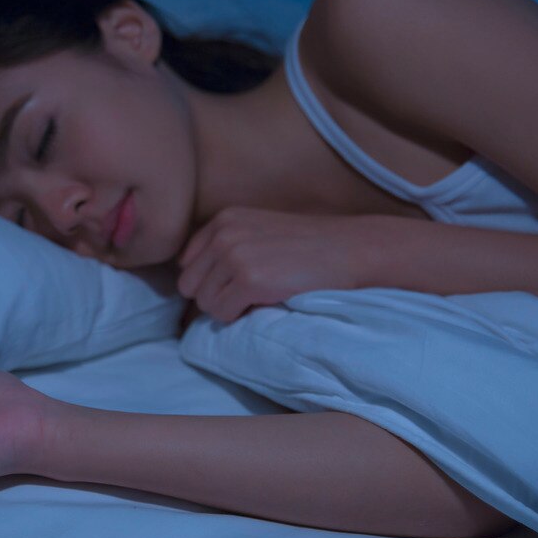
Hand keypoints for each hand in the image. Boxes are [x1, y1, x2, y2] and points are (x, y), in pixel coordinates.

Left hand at [177, 207, 365, 322]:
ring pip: (203, 302)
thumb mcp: (257, 233)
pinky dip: (238, 317)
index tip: (233, 284)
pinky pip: (221, 314)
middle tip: (247, 296)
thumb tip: (187, 286)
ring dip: (227, 308)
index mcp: (223, 220)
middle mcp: (224, 234)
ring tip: (259, 297)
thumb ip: (224, 247)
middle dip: (213, 296)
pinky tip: (264, 303)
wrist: (352, 250)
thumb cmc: (307, 248)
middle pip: (189, 285)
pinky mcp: (250, 280)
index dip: (207, 280)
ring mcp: (235, 256)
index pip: (185, 263)